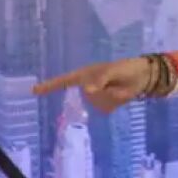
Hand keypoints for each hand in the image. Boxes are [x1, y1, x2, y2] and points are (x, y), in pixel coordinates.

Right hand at [31, 58, 152, 113]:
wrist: (144, 77)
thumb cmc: (126, 68)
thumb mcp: (113, 70)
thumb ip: (100, 79)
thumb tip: (87, 91)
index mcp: (85, 75)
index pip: (63, 81)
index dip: (49, 86)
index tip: (33, 91)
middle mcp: (87, 87)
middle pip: (88, 95)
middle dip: (103, 90)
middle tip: (114, 81)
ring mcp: (96, 98)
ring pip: (98, 103)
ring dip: (112, 96)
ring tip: (118, 87)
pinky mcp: (105, 107)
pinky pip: (106, 109)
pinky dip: (116, 103)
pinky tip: (121, 95)